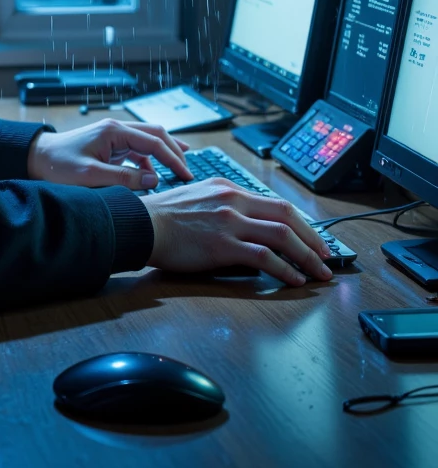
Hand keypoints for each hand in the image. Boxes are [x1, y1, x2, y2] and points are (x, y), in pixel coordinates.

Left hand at [25, 118, 192, 189]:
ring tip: (179, 171)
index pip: (154, 141)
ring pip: (147, 141)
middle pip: (155, 135)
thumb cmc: (58, 166)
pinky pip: (136, 150)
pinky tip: (154, 175)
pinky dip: (148, 161)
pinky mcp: (108, 146)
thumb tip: (154, 179)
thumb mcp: (91, 176)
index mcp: (114, 131)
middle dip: (174, 151)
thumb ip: (124, 178)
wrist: (36, 159)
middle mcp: (116, 129)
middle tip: (188, 171)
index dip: (173, 158)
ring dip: (163, 155)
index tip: (186, 175)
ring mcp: (112, 136)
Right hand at [144, 177, 333, 286]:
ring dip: (307, 256)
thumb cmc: (163, 216)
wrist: (140, 224)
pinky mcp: (223, 244)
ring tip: (319, 272)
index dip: (300, 222)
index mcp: (228, 187)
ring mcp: (229, 221)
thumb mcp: (198, 197)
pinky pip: (264, 257)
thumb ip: (224, 205)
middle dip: (313, 238)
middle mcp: (232, 199)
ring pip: (282, 235)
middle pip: (287, 215)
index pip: (275, 202)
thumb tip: (246, 224)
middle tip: (326, 256)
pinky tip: (295, 280)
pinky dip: (285, 269)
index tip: (312, 238)